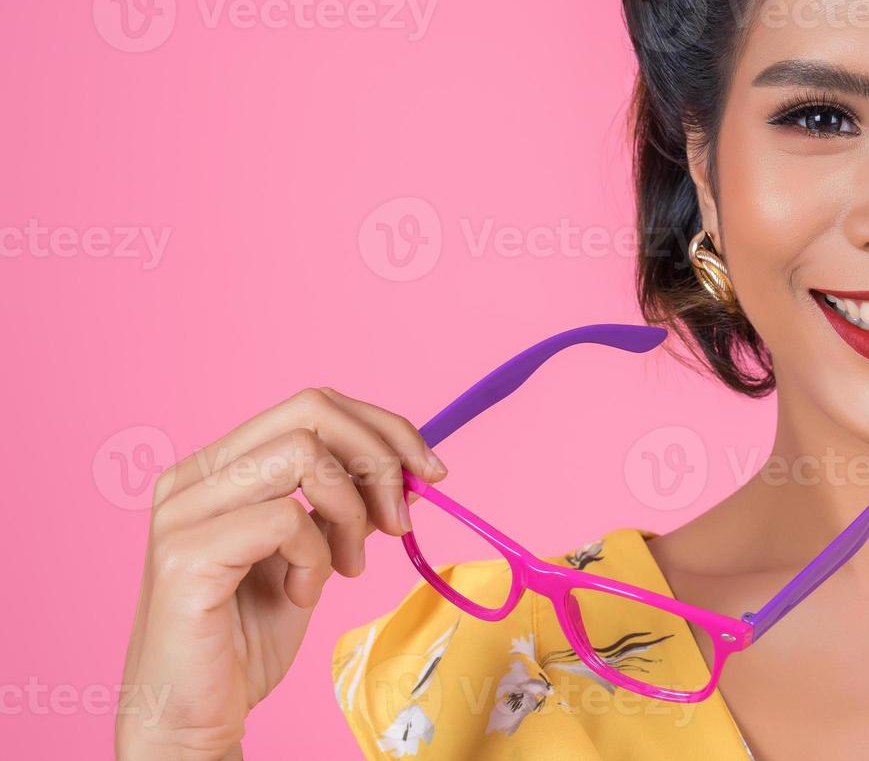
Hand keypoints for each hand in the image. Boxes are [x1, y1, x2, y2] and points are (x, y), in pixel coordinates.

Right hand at [115, 387, 447, 759]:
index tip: (432, 471)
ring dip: (349, 511)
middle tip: (401, 520)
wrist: (192, 718)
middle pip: (312, 410)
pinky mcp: (185, 556)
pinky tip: (301, 596)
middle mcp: (191, 476)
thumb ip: (347, 504)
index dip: (384, 428)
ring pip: (304, 455)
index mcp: (217, 466)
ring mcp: (181, 512)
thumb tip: (414, 467)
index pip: (314, 405)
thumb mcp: (315, 555)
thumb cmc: (246, 639)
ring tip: (345, 568)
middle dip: (380, 458)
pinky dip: (316, 558)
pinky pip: (287, 519)